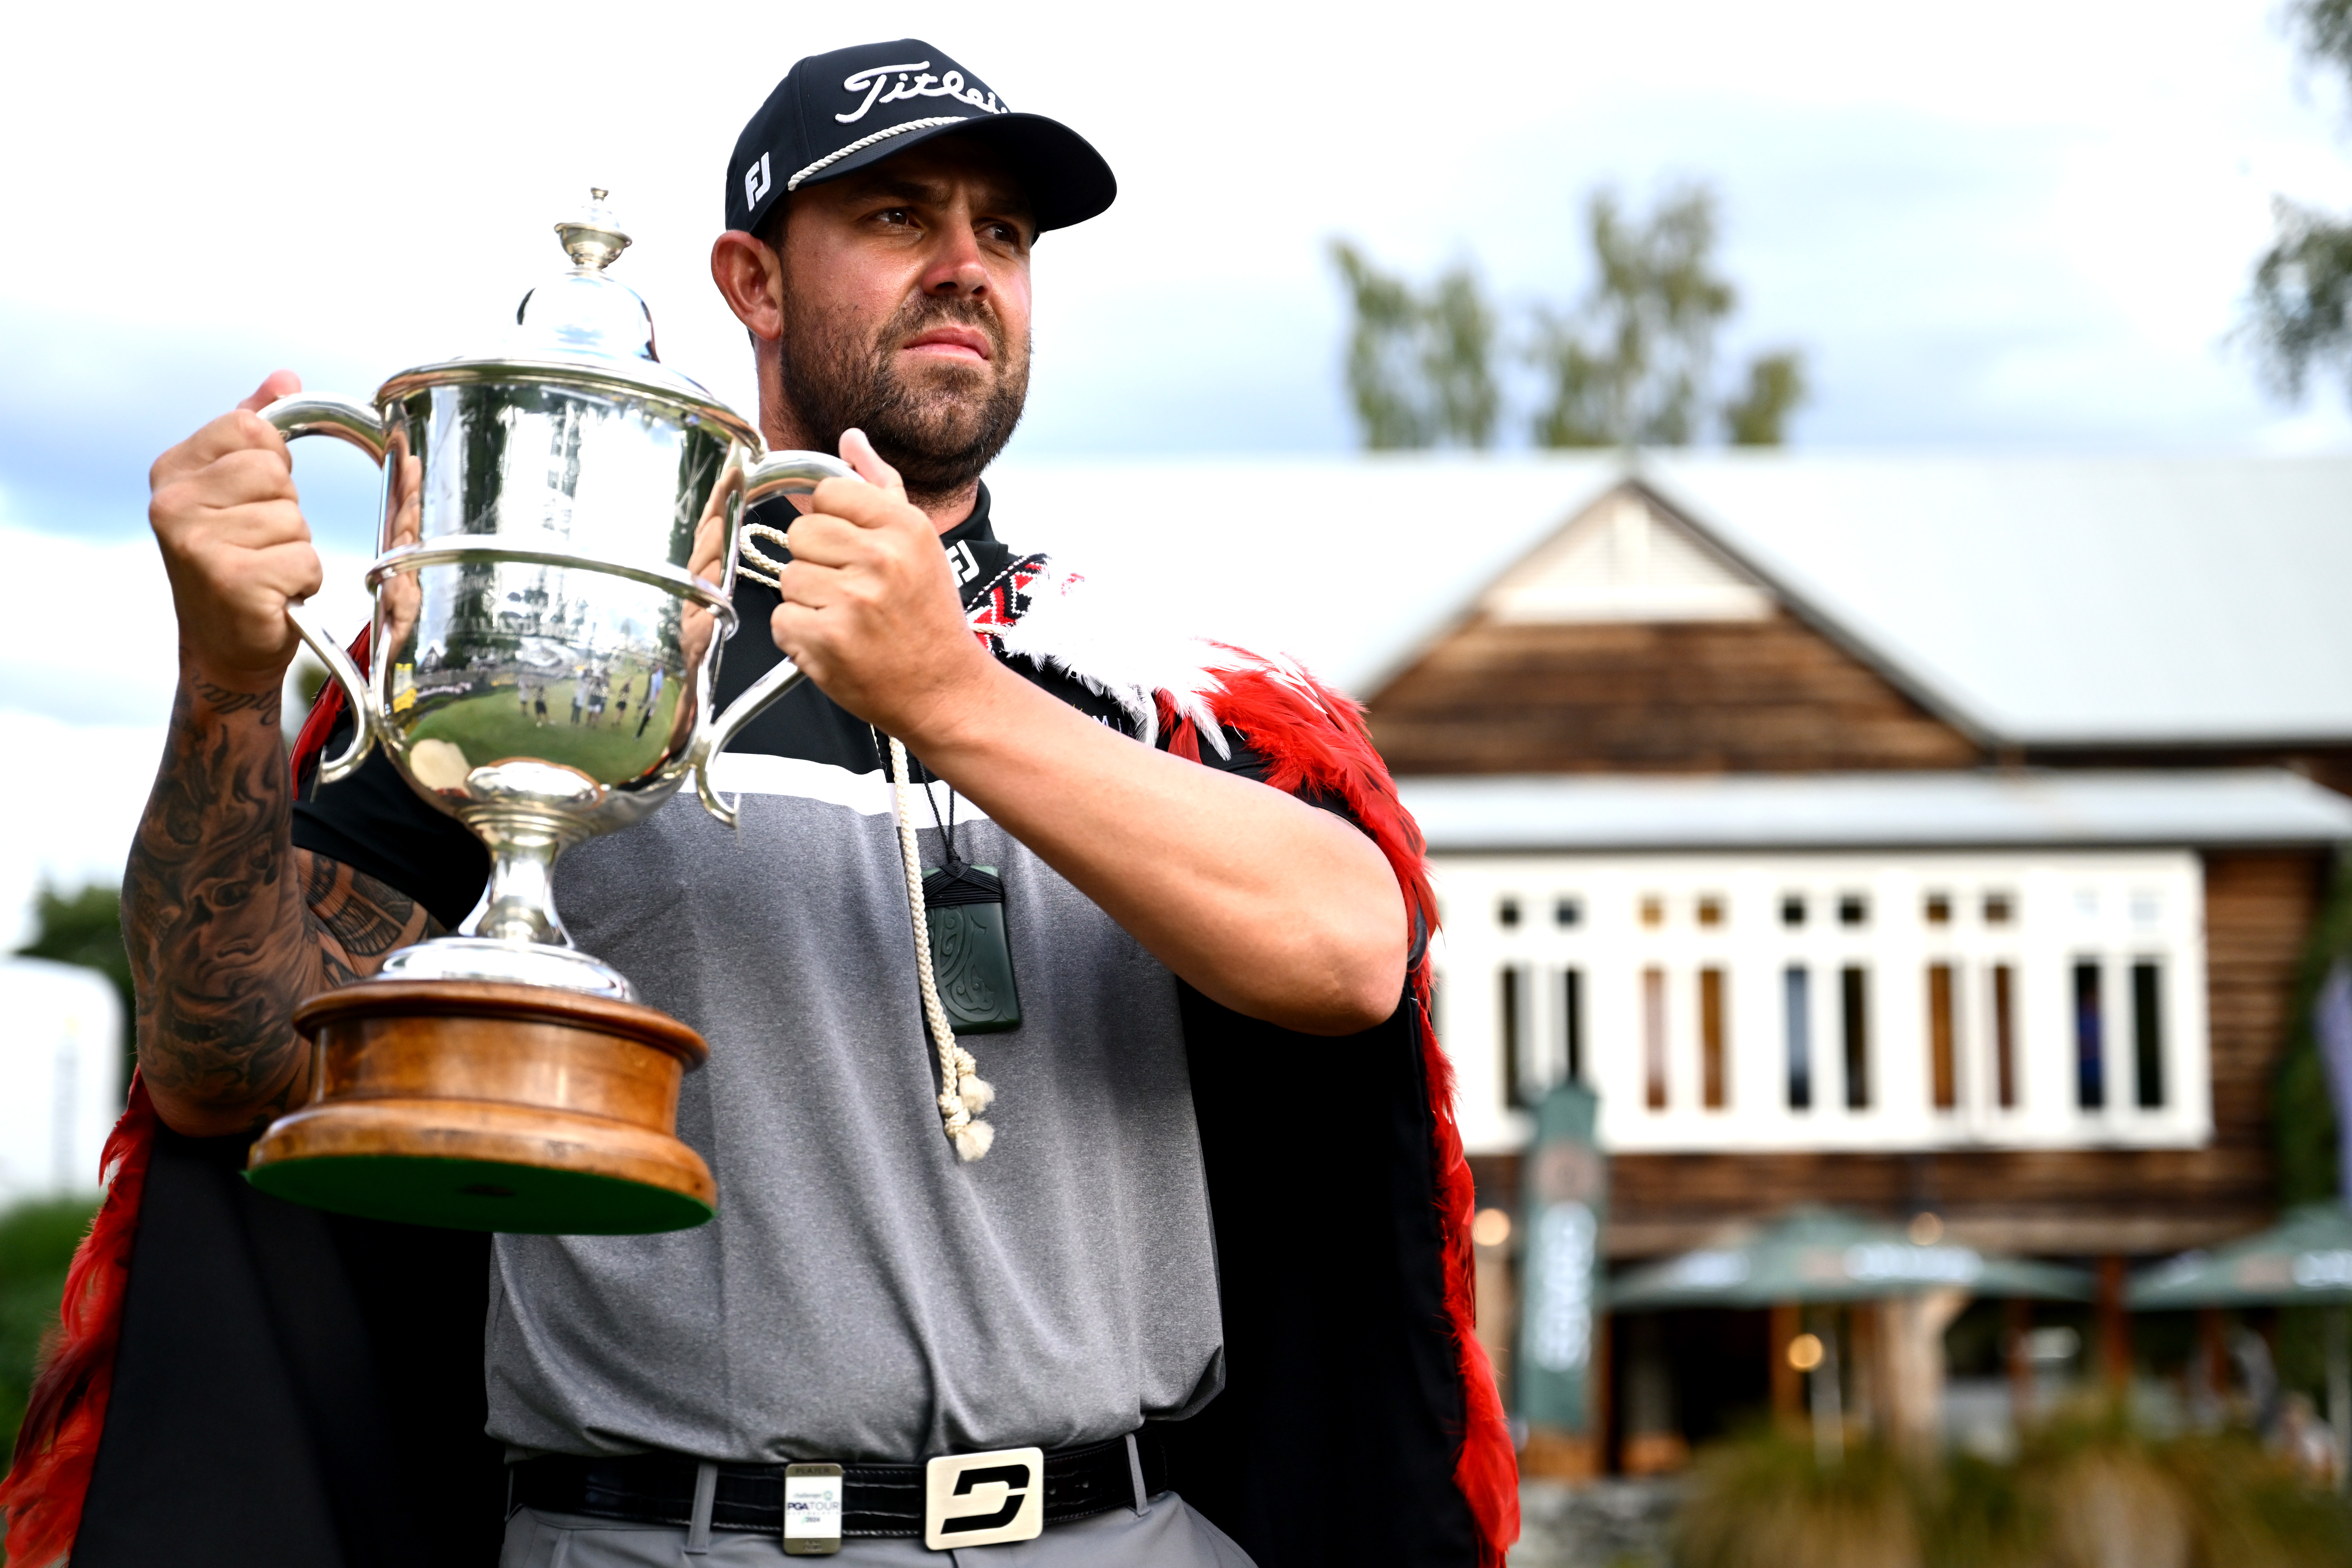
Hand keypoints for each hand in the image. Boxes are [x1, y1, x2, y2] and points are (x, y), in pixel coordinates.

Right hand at [149, 370, 321, 689]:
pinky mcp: (229, 580)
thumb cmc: (237, 562)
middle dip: (285, 510)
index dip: (273, 463)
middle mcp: (171, 503)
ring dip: (294, 549)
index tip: (253, 497)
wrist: (224, 648)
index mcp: (172, 470)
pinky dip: (301, 580)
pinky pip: (302, 558)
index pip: (252, 426)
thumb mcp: (237, 490)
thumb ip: (255, 431)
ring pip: (293, 519)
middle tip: (258, 543)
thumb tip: (284, 378)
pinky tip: (270, 595)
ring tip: (263, 569)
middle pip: (276, 472)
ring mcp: (195, 542)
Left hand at [770, 429, 999, 739]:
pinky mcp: (827, 641)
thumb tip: (851, 439)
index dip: (833, 524)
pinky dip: (800, 637)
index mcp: (904, 527)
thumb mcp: (918, 543)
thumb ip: (880, 487)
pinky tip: (836, 643)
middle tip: (852, 591)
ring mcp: (852, 601)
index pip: (828, 493)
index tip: (855, 550)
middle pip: (800, 533)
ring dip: (808, 602)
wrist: (944, 690)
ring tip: (847, 620)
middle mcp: (881, 558)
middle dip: (817, 563)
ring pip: (788, 577)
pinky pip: (781, 621)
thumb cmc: (928, 617)